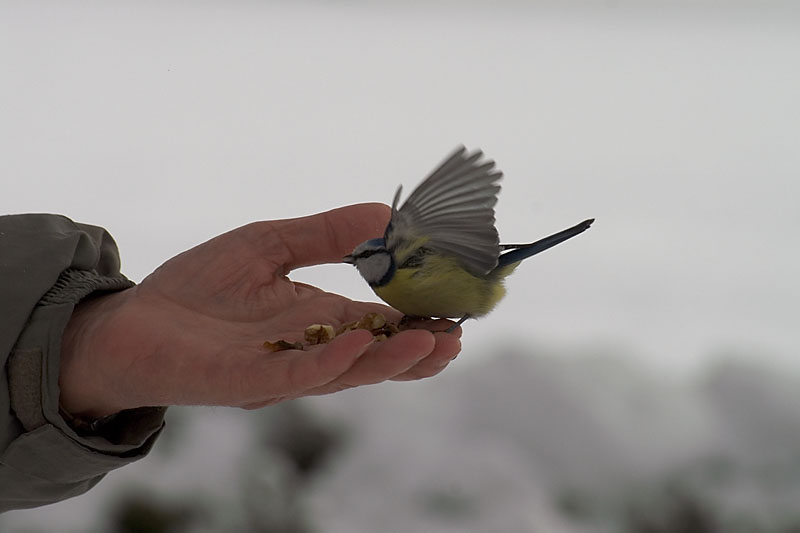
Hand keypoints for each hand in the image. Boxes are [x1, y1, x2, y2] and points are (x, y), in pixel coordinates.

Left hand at [59, 204, 460, 417]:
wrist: (133, 320)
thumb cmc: (199, 284)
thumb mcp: (268, 244)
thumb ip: (323, 234)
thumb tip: (384, 212)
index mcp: (319, 320)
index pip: (380, 322)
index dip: (417, 316)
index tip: (455, 304)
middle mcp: (311, 350)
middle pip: (376, 356)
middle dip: (418, 349)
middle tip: (457, 335)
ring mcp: (283, 369)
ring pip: (348, 371)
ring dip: (391, 360)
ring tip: (433, 342)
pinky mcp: (247, 381)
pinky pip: (298, 376)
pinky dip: (333, 362)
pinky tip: (363, 341)